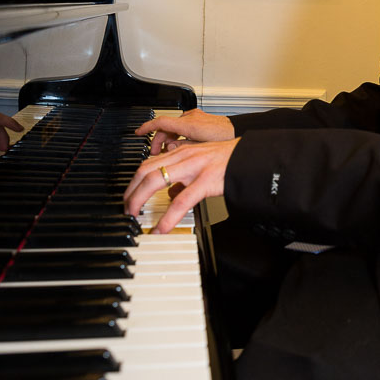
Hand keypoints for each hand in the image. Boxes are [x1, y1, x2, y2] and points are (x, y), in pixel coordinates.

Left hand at [123, 137, 239, 233]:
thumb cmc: (230, 160)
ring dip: (139, 200)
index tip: (129, 195)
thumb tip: (172, 193)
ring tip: (135, 216)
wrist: (252, 157)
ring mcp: (194, 167)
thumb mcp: (202, 162)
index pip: (149, 163)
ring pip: (156, 180)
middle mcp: (184, 156)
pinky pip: (181, 200)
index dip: (134, 181)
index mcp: (182, 152)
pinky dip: (167, 217)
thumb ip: (185, 175)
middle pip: (145, 170)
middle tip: (127, 208)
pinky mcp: (206, 181)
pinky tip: (162, 228)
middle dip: (130, 191)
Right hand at [135, 108, 234, 154]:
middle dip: (159, 141)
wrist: (240, 131)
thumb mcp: (202, 149)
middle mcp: (191, 118)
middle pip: (166, 127)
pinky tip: (182, 146)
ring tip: (170, 152)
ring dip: (169, 139)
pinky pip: (184, 126)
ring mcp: (196, 117)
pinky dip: (178, 135)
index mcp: (189, 124)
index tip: (138, 133)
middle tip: (157, 154)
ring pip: (175, 127)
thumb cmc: (226, 139)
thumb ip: (183, 148)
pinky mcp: (201, 119)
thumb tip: (169, 149)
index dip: (147, 127)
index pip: (161, 122)